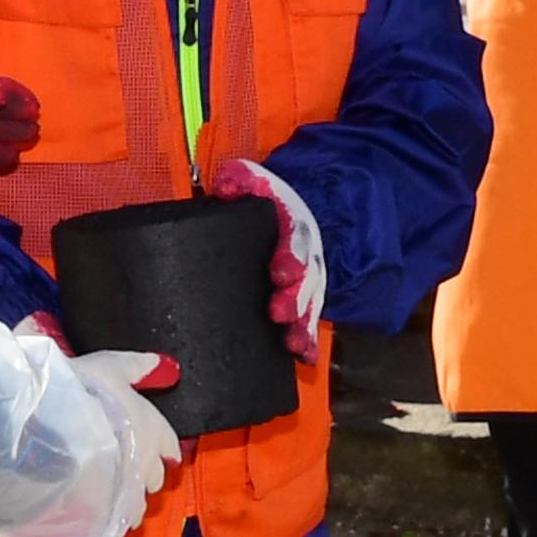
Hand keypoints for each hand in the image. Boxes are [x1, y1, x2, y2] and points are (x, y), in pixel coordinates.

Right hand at [0, 332, 182, 536]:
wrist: (54, 423)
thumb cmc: (86, 389)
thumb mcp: (110, 366)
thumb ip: (136, 366)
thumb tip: (159, 362)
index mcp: (153, 427)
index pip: (169, 443)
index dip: (163, 447)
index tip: (159, 451)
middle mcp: (147, 460)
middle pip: (156, 477)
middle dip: (146, 475)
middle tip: (129, 471)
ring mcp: (128, 488)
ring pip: (138, 502)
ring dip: (129, 500)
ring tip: (112, 497)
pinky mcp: (106, 508)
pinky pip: (116, 518)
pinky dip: (111, 516)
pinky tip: (97, 512)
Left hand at [212, 157, 326, 364]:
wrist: (292, 212)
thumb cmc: (267, 204)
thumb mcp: (254, 181)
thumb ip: (239, 179)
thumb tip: (225, 188)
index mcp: (294, 226)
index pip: (296, 239)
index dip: (291, 256)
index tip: (280, 273)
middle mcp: (307, 256)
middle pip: (306, 279)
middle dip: (294, 299)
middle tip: (279, 313)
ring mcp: (309, 281)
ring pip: (311, 305)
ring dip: (302, 326)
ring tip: (291, 343)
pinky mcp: (305, 302)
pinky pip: (311, 323)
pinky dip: (309, 342)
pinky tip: (304, 358)